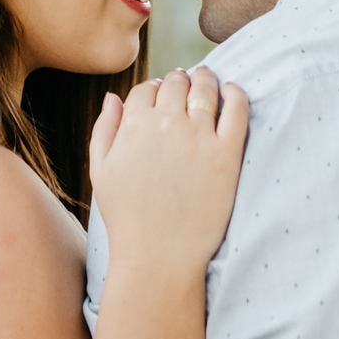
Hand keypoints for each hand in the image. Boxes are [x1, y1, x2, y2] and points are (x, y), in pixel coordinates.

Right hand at [90, 67, 248, 279]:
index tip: (163, 97)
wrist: (158, 259)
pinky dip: (235, 93)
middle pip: (176, 82)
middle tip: (188, 86)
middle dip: (180, 81)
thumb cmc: (128, 218)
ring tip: (209, 83)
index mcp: (133, 126)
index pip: (147, 88)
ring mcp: (198, 137)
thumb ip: (104, 129)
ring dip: (206, 79)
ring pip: (205, 88)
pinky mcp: (226, 154)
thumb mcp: (100, 172)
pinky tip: (232, 93)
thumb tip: (113, 96)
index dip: (155, 89)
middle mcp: (166, 124)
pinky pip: (237, 108)